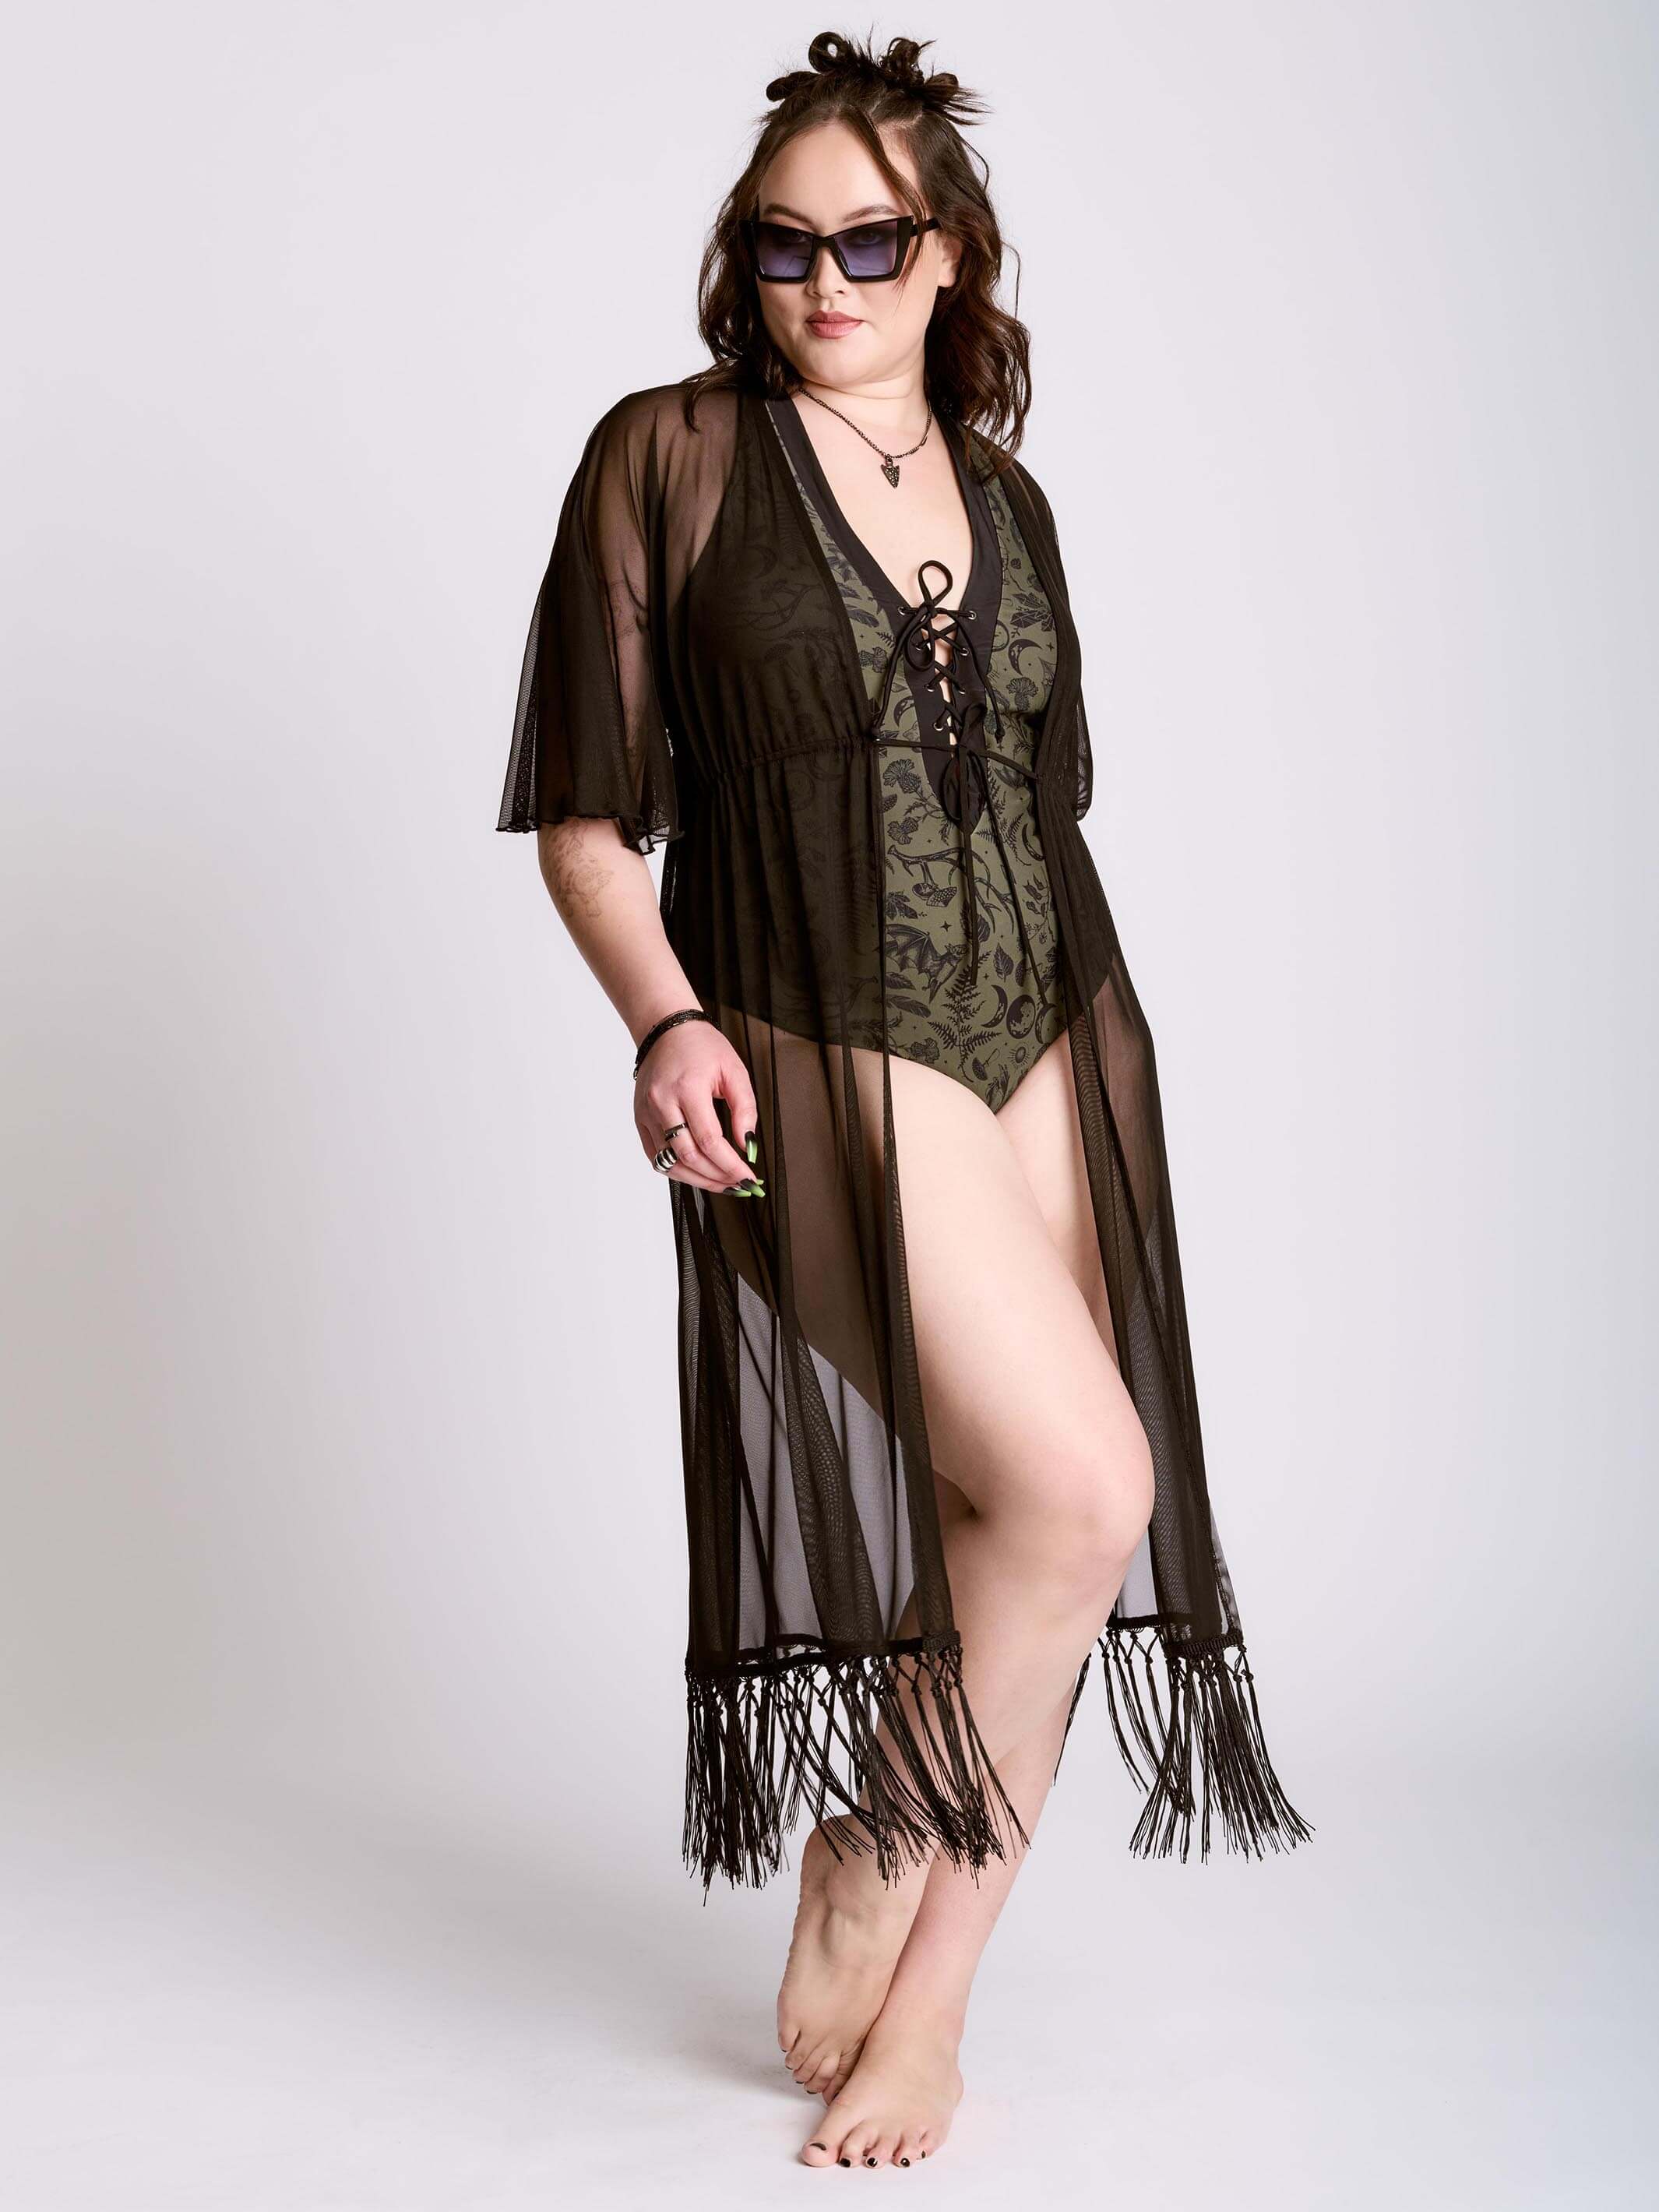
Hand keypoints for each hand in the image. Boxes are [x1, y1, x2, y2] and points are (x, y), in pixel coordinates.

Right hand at [633, 1020, 763, 1195]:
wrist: (666, 1029)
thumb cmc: (701, 1046)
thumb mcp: (734, 1071)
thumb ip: (745, 1109)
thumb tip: (747, 1146)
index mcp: (687, 1088)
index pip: (709, 1141)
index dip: (731, 1166)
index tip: (749, 1178)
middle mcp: (661, 1103)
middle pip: (689, 1157)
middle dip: (718, 1177)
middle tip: (739, 1185)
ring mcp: (646, 1113)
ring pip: (670, 1163)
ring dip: (699, 1180)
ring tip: (723, 1184)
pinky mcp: (640, 1120)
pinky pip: (656, 1157)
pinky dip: (677, 1171)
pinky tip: (698, 1173)